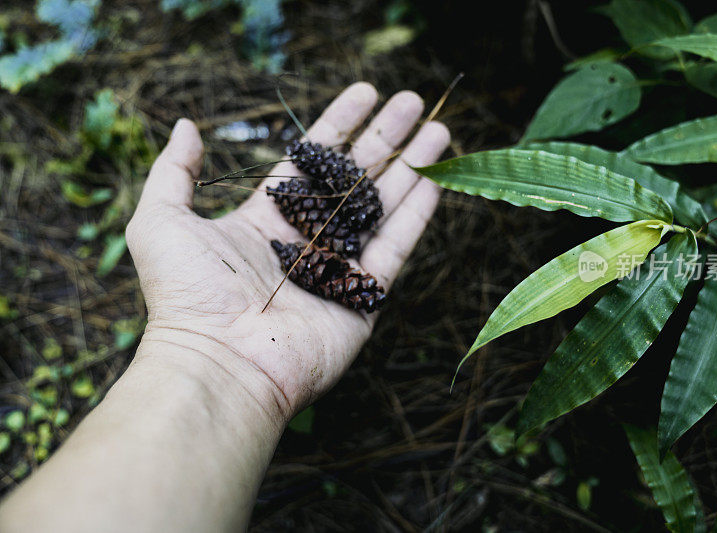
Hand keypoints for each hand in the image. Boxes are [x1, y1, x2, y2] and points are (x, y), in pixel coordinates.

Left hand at [126, 83, 449, 421]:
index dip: (339, 125)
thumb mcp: (161, 220)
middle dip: (384, 138)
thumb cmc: (186, 295)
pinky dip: (417, 214)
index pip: (310, 164)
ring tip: (439, 129)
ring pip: (382, 207)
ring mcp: (337, 270)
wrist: (220, 363)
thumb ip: (175, 171)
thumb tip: (186, 125)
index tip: (366, 92)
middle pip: (353, 179)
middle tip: (411, 101)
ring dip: (411, 167)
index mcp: (265, 222)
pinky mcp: (363, 299)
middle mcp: (306, 243)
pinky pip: (395, 248)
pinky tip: (435, 179)